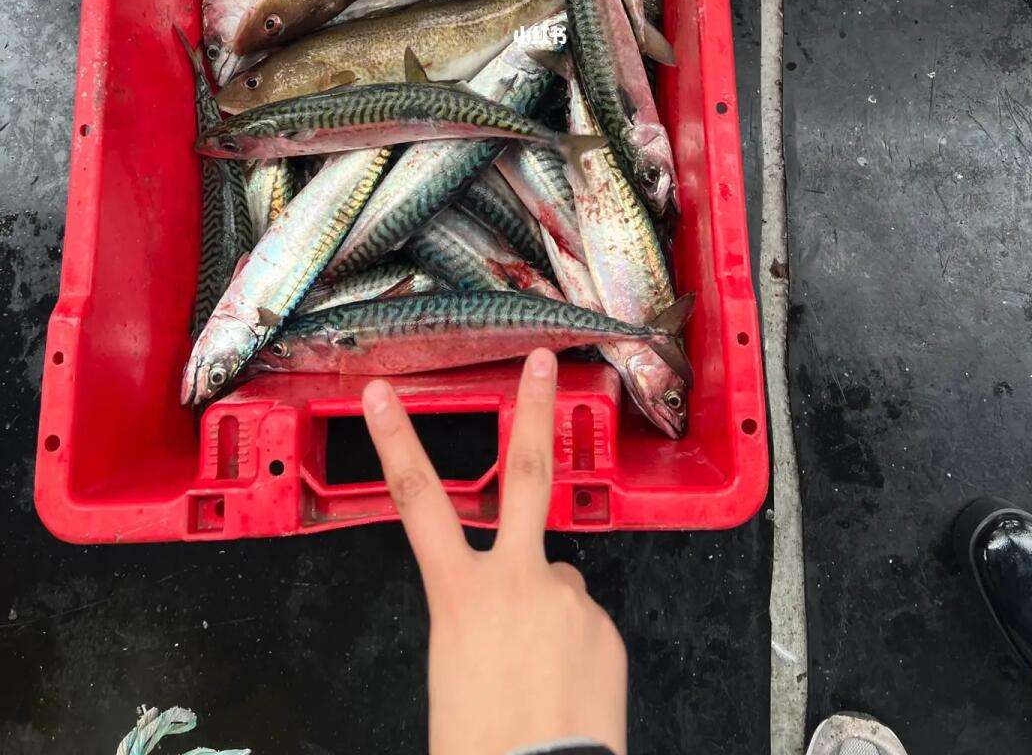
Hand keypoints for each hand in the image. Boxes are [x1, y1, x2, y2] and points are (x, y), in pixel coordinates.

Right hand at [363, 349, 627, 754]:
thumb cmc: (480, 744)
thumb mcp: (451, 666)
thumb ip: (478, 614)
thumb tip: (509, 603)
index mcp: (461, 595)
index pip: (417, 501)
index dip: (396, 441)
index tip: (382, 394)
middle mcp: (519, 580)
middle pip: (527, 472)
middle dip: (534, 408)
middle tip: (545, 359)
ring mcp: (569, 597)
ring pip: (556, 582)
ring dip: (546, 612)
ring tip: (539, 676)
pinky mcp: (605, 625)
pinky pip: (583, 622)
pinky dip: (572, 647)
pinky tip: (564, 687)